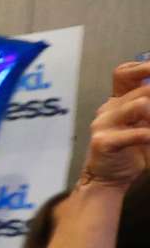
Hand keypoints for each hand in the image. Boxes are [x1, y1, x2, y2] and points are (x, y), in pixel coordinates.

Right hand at [76, 60, 149, 188]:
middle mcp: (108, 109)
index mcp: (117, 101)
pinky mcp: (103, 142)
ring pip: (139, 104)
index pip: (124, 73)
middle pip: (143, 90)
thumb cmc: (131, 151)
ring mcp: (103, 124)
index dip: (144, 67)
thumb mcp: (145, 123)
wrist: (108, 179)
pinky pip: (135, 134)